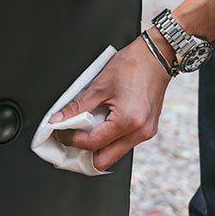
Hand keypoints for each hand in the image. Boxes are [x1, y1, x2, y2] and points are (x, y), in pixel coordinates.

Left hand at [50, 36, 171, 170]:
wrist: (156, 56)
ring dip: (98, 146)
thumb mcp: (99, 86)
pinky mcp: (148, 129)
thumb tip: (58, 119)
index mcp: (128, 122)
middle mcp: (140, 132)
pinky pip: (124, 143)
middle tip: (71, 138)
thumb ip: (76, 106)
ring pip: (115, 153)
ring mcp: (146, 132)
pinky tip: (100, 124)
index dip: (72, 140)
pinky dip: (109, 138)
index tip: (61, 133)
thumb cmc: (133, 66)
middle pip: (105, 160)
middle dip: (84, 152)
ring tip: (85, 129)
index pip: (93, 144)